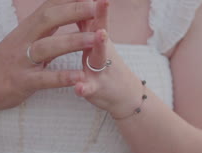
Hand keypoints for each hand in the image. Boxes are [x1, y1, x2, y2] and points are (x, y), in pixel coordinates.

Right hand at [0, 0, 102, 110]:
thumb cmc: (7, 60)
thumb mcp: (24, 38)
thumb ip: (45, 27)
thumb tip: (65, 10)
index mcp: (27, 28)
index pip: (49, 6)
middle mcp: (23, 40)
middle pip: (48, 19)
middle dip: (73, 11)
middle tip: (96, 6)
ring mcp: (21, 61)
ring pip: (47, 47)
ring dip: (73, 41)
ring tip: (97, 38)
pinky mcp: (22, 82)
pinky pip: (44, 79)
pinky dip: (62, 78)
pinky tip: (79, 77)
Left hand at [74, 0, 143, 118]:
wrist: (125, 94)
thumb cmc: (104, 63)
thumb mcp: (95, 40)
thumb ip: (86, 23)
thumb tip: (77, 3)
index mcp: (96, 36)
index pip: (92, 14)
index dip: (88, 3)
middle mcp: (100, 49)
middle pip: (100, 29)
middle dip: (100, 14)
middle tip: (102, 0)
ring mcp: (100, 68)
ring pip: (99, 56)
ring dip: (100, 45)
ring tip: (100, 35)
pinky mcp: (97, 88)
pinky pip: (90, 87)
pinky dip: (84, 87)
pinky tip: (79, 87)